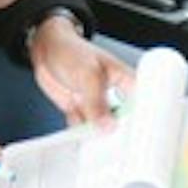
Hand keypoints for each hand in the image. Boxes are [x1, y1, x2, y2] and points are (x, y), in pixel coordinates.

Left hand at [30, 13, 132, 128]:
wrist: (45, 49)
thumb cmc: (72, 50)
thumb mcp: (89, 75)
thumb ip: (98, 102)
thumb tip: (108, 125)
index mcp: (126, 82)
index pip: (142, 107)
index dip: (141, 123)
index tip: (134, 135)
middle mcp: (114, 96)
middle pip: (123, 122)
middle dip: (115, 132)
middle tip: (109, 138)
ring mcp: (97, 105)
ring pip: (101, 128)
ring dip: (93, 132)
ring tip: (88, 127)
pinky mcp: (81, 111)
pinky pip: (83, 128)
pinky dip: (78, 130)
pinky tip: (75, 120)